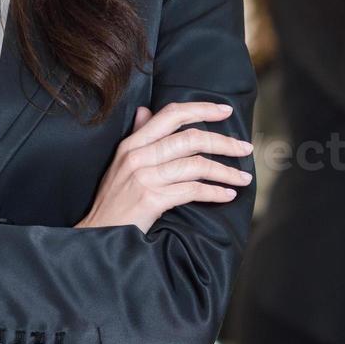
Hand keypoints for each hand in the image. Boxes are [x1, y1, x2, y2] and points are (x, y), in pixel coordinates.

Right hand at [77, 101, 252, 232]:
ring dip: (226, 171)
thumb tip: (145, 110)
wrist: (98, 234)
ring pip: (196, 165)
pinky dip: (215, 193)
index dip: (201, 109)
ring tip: (243, 178)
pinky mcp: (151, 199)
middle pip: (190, 138)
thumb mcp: (121, 164)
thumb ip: (138, 136)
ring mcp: (144, 177)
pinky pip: (193, 190)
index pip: (171, 115)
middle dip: (224, 142)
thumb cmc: (114, 201)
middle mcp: (138, 156)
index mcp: (132, 143)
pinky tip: (227, 195)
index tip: (225, 110)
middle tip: (245, 148)